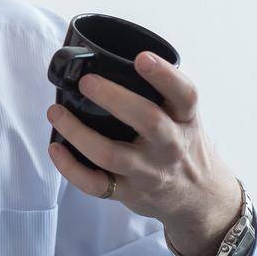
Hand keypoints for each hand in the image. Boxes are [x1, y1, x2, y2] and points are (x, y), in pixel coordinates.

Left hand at [46, 49, 241, 255]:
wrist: (200, 198)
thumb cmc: (182, 146)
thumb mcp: (185, 118)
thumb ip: (160, 95)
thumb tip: (109, 60)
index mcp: (185, 119)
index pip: (185, 95)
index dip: (164, 75)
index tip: (142, 58)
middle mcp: (170, 146)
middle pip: (147, 121)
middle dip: (114, 98)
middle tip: (86, 82)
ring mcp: (148, 172)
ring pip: (110, 154)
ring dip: (78, 132)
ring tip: (56, 112)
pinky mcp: (129, 193)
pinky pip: (95, 184)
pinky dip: (70, 168)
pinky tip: (56, 148)